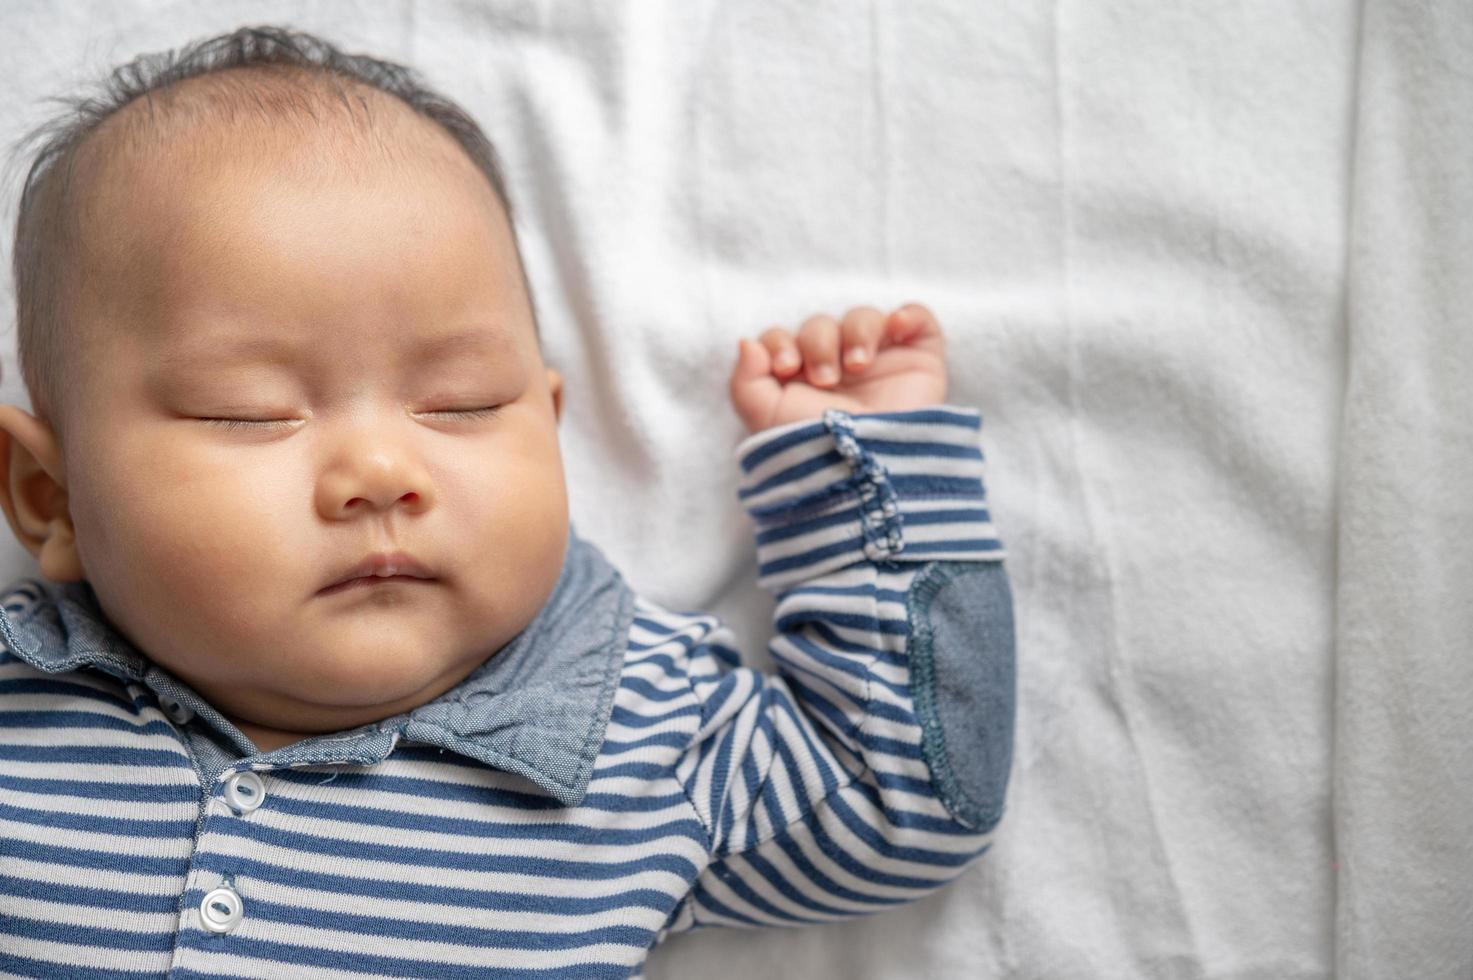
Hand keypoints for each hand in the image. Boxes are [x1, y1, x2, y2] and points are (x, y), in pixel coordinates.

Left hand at [729, 303, 947, 432]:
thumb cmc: (815, 450)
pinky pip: (916, 318)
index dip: (779, 342)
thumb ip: (744, 381)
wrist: (868, 471)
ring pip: (863, 317)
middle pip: (820, 325)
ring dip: (857, 333)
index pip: (783, 338)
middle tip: (825, 380)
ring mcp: (880, 363)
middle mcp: (838, 368)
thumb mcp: (766, 419)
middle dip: (818, 344)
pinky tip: (896, 328)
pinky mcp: (919, 360)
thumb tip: (747, 343)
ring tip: (857, 366)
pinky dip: (908, 314)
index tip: (785, 366)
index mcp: (800, 381)